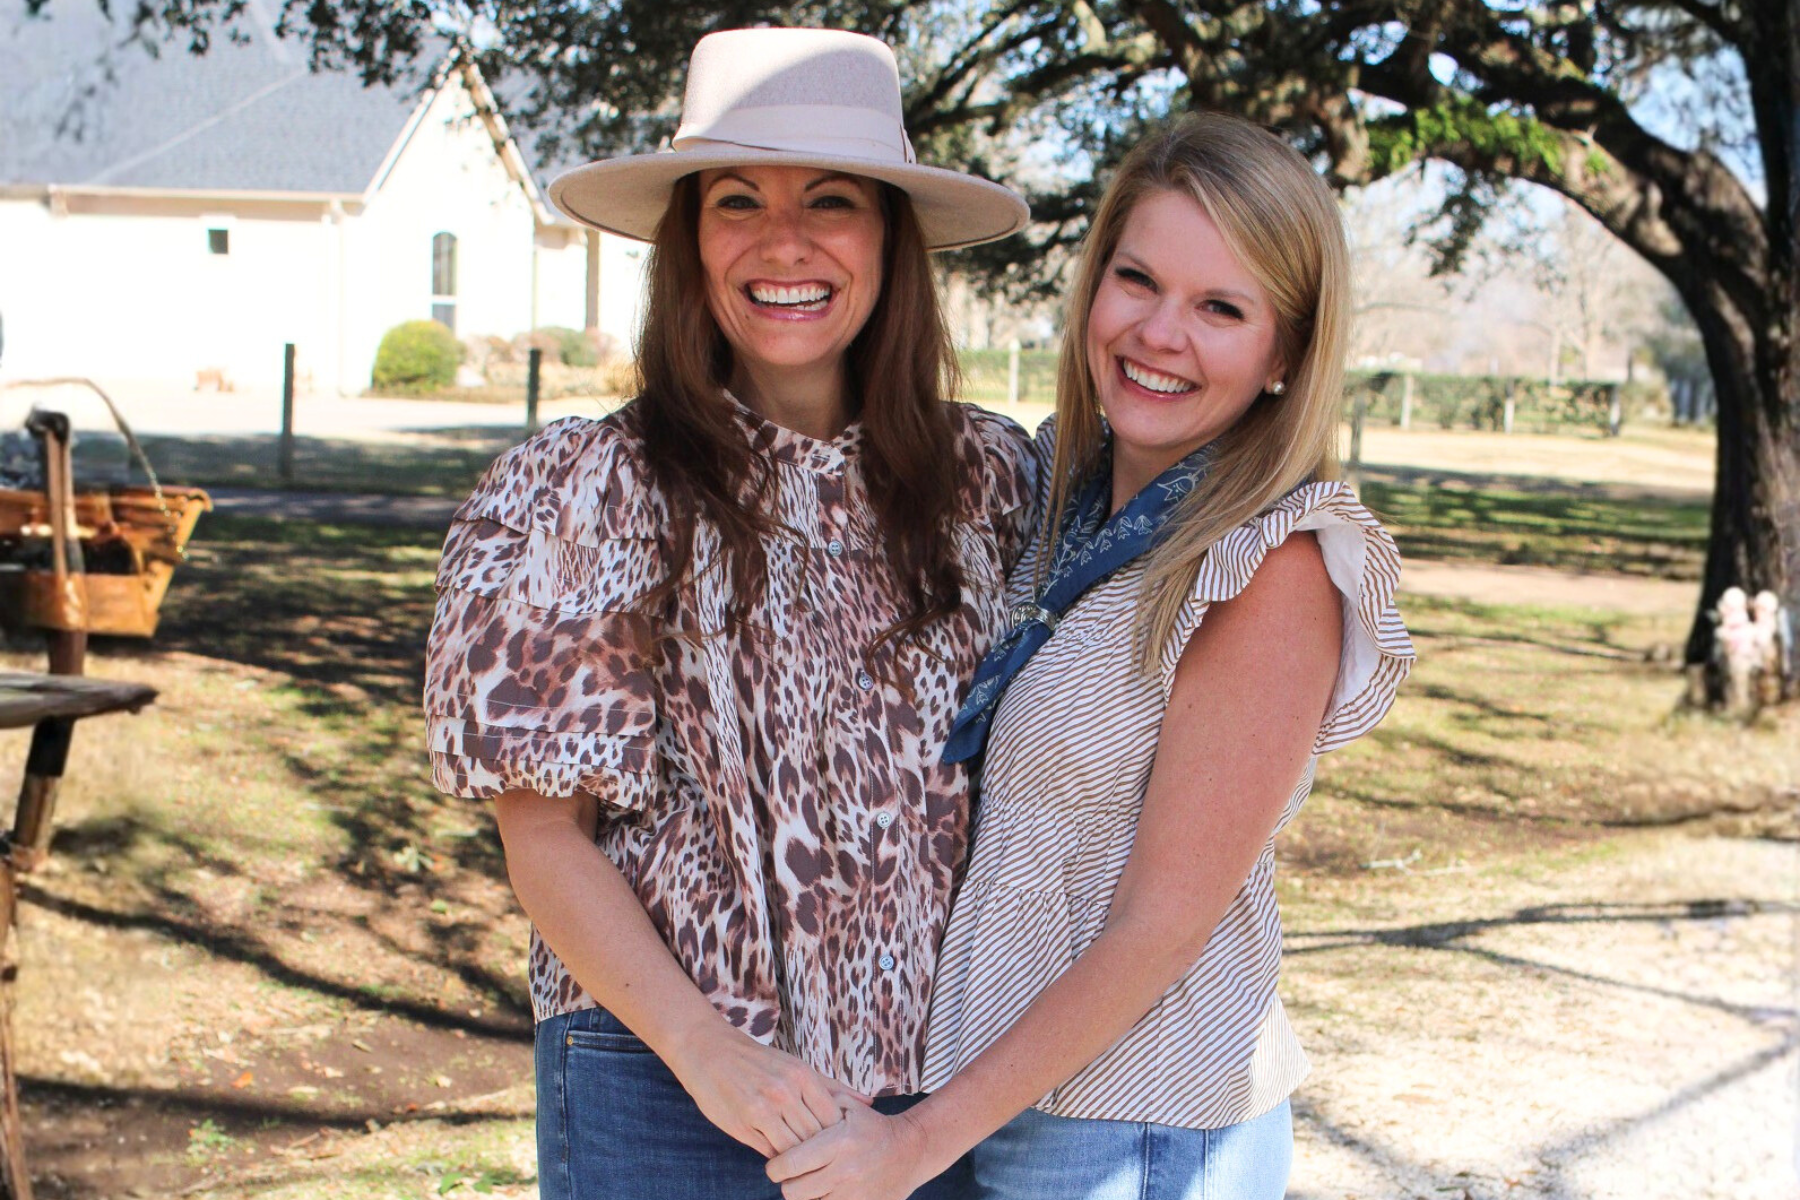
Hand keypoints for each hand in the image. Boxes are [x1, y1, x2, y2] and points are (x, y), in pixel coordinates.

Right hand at [664, 1023, 869, 1157]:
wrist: (710, 1051)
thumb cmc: (758, 1061)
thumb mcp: (796, 1066)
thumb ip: (832, 1087)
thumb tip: (869, 1103)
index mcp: (802, 1076)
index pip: (832, 1119)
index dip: (837, 1138)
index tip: (838, 1145)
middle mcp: (784, 1092)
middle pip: (815, 1137)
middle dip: (822, 1153)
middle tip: (827, 1163)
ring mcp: (762, 1109)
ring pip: (794, 1149)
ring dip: (800, 1160)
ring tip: (806, 1166)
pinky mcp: (743, 1123)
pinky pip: (770, 1152)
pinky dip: (779, 1158)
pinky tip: (782, 1158)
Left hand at [766, 1104, 928, 1199]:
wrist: (910, 1151)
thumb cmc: (873, 1127)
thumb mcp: (849, 1107)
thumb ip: (819, 1103)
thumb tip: (789, 1108)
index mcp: (838, 1143)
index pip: (791, 1163)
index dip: (776, 1166)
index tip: (776, 1164)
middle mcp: (845, 1171)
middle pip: (794, 1191)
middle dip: (788, 1183)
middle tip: (792, 1174)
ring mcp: (853, 1194)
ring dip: (805, 1195)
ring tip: (810, 1181)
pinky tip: (825, 1190)